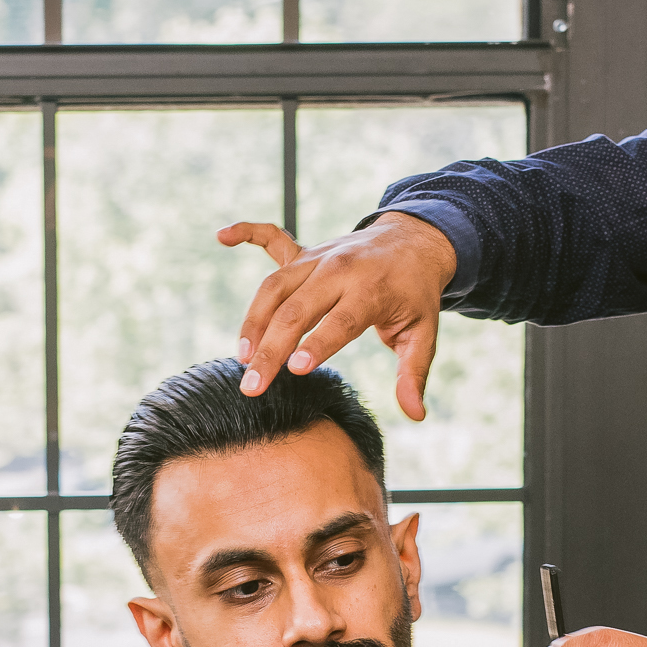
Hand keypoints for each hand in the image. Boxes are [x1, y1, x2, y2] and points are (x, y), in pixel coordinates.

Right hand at [216, 212, 457, 421]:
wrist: (415, 243)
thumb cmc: (414, 295)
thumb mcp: (424, 334)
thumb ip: (413, 374)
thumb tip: (415, 415)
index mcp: (371, 290)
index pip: (339, 321)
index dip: (317, 345)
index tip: (294, 370)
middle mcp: (339, 270)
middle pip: (296, 310)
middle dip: (271, 349)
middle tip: (252, 386)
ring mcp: (318, 258)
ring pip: (275, 287)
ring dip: (253, 320)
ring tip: (243, 357)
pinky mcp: (305, 252)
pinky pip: (271, 237)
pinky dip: (248, 231)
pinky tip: (223, 235)